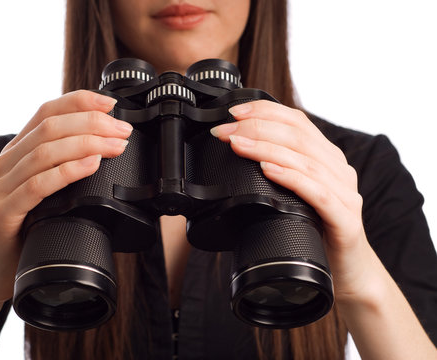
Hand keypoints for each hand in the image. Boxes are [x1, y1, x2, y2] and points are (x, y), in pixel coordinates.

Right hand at [0, 90, 131, 303]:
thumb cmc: (23, 228)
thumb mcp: (42, 190)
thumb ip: (62, 169)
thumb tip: (106, 151)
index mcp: (18, 152)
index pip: (47, 112)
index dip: (79, 102)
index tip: (111, 104)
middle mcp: (7, 163)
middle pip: (50, 127)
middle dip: (92, 124)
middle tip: (123, 131)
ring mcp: (2, 187)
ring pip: (45, 152)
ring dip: (87, 144)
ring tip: (116, 147)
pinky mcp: (2, 214)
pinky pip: (37, 187)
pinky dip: (67, 172)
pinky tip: (90, 166)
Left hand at [210, 100, 371, 302]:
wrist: (348, 270)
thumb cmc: (316, 229)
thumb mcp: (295, 193)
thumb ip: (278, 171)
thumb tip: (237, 151)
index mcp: (326, 158)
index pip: (297, 121)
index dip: (265, 111)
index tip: (233, 112)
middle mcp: (338, 169)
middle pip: (297, 136)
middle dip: (256, 128)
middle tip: (225, 131)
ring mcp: (344, 193)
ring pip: (304, 160)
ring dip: (265, 149)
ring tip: (237, 144)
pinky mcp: (345, 219)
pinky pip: (317, 192)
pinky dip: (290, 177)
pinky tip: (268, 170)